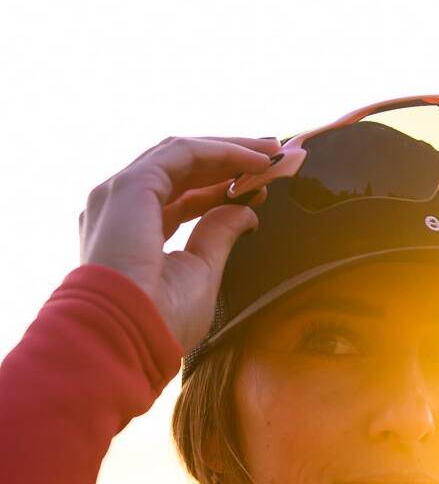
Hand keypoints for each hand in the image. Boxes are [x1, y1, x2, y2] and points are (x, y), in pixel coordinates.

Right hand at [79, 135, 282, 355]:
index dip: (221, 189)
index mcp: (131, 231)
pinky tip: (256, 159)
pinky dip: (222, 152)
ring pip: (181, 155)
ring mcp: (120, 193)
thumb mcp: (201, 271)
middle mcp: (120, 207)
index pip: (180, 197)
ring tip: (272, 152)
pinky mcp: (130, 185)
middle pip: (181, 169)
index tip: (261, 190)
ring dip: (230, 150)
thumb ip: (219, 236)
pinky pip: (182, 154)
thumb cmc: (161, 318)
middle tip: (273, 157)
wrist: (126, 333)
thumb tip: (246, 212)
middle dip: (228, 160)